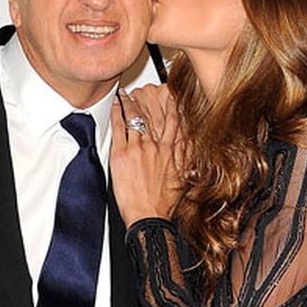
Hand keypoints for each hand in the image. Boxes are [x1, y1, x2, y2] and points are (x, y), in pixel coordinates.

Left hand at [109, 84, 182, 224]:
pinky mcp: (122, 154)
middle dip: (146, 100)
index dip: (171, 105)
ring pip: (135, 118)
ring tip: (124, 95)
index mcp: (172, 151)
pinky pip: (119, 128)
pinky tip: (115, 107)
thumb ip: (187, 160)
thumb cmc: (164, 204)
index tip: (168, 95)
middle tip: (140, 91)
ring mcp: (139, 148)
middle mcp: (157, 146)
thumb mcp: (184, 179)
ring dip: (129, 104)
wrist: (149, 216)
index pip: (173, 121)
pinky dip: (117, 115)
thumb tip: (191, 149)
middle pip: (152, 116)